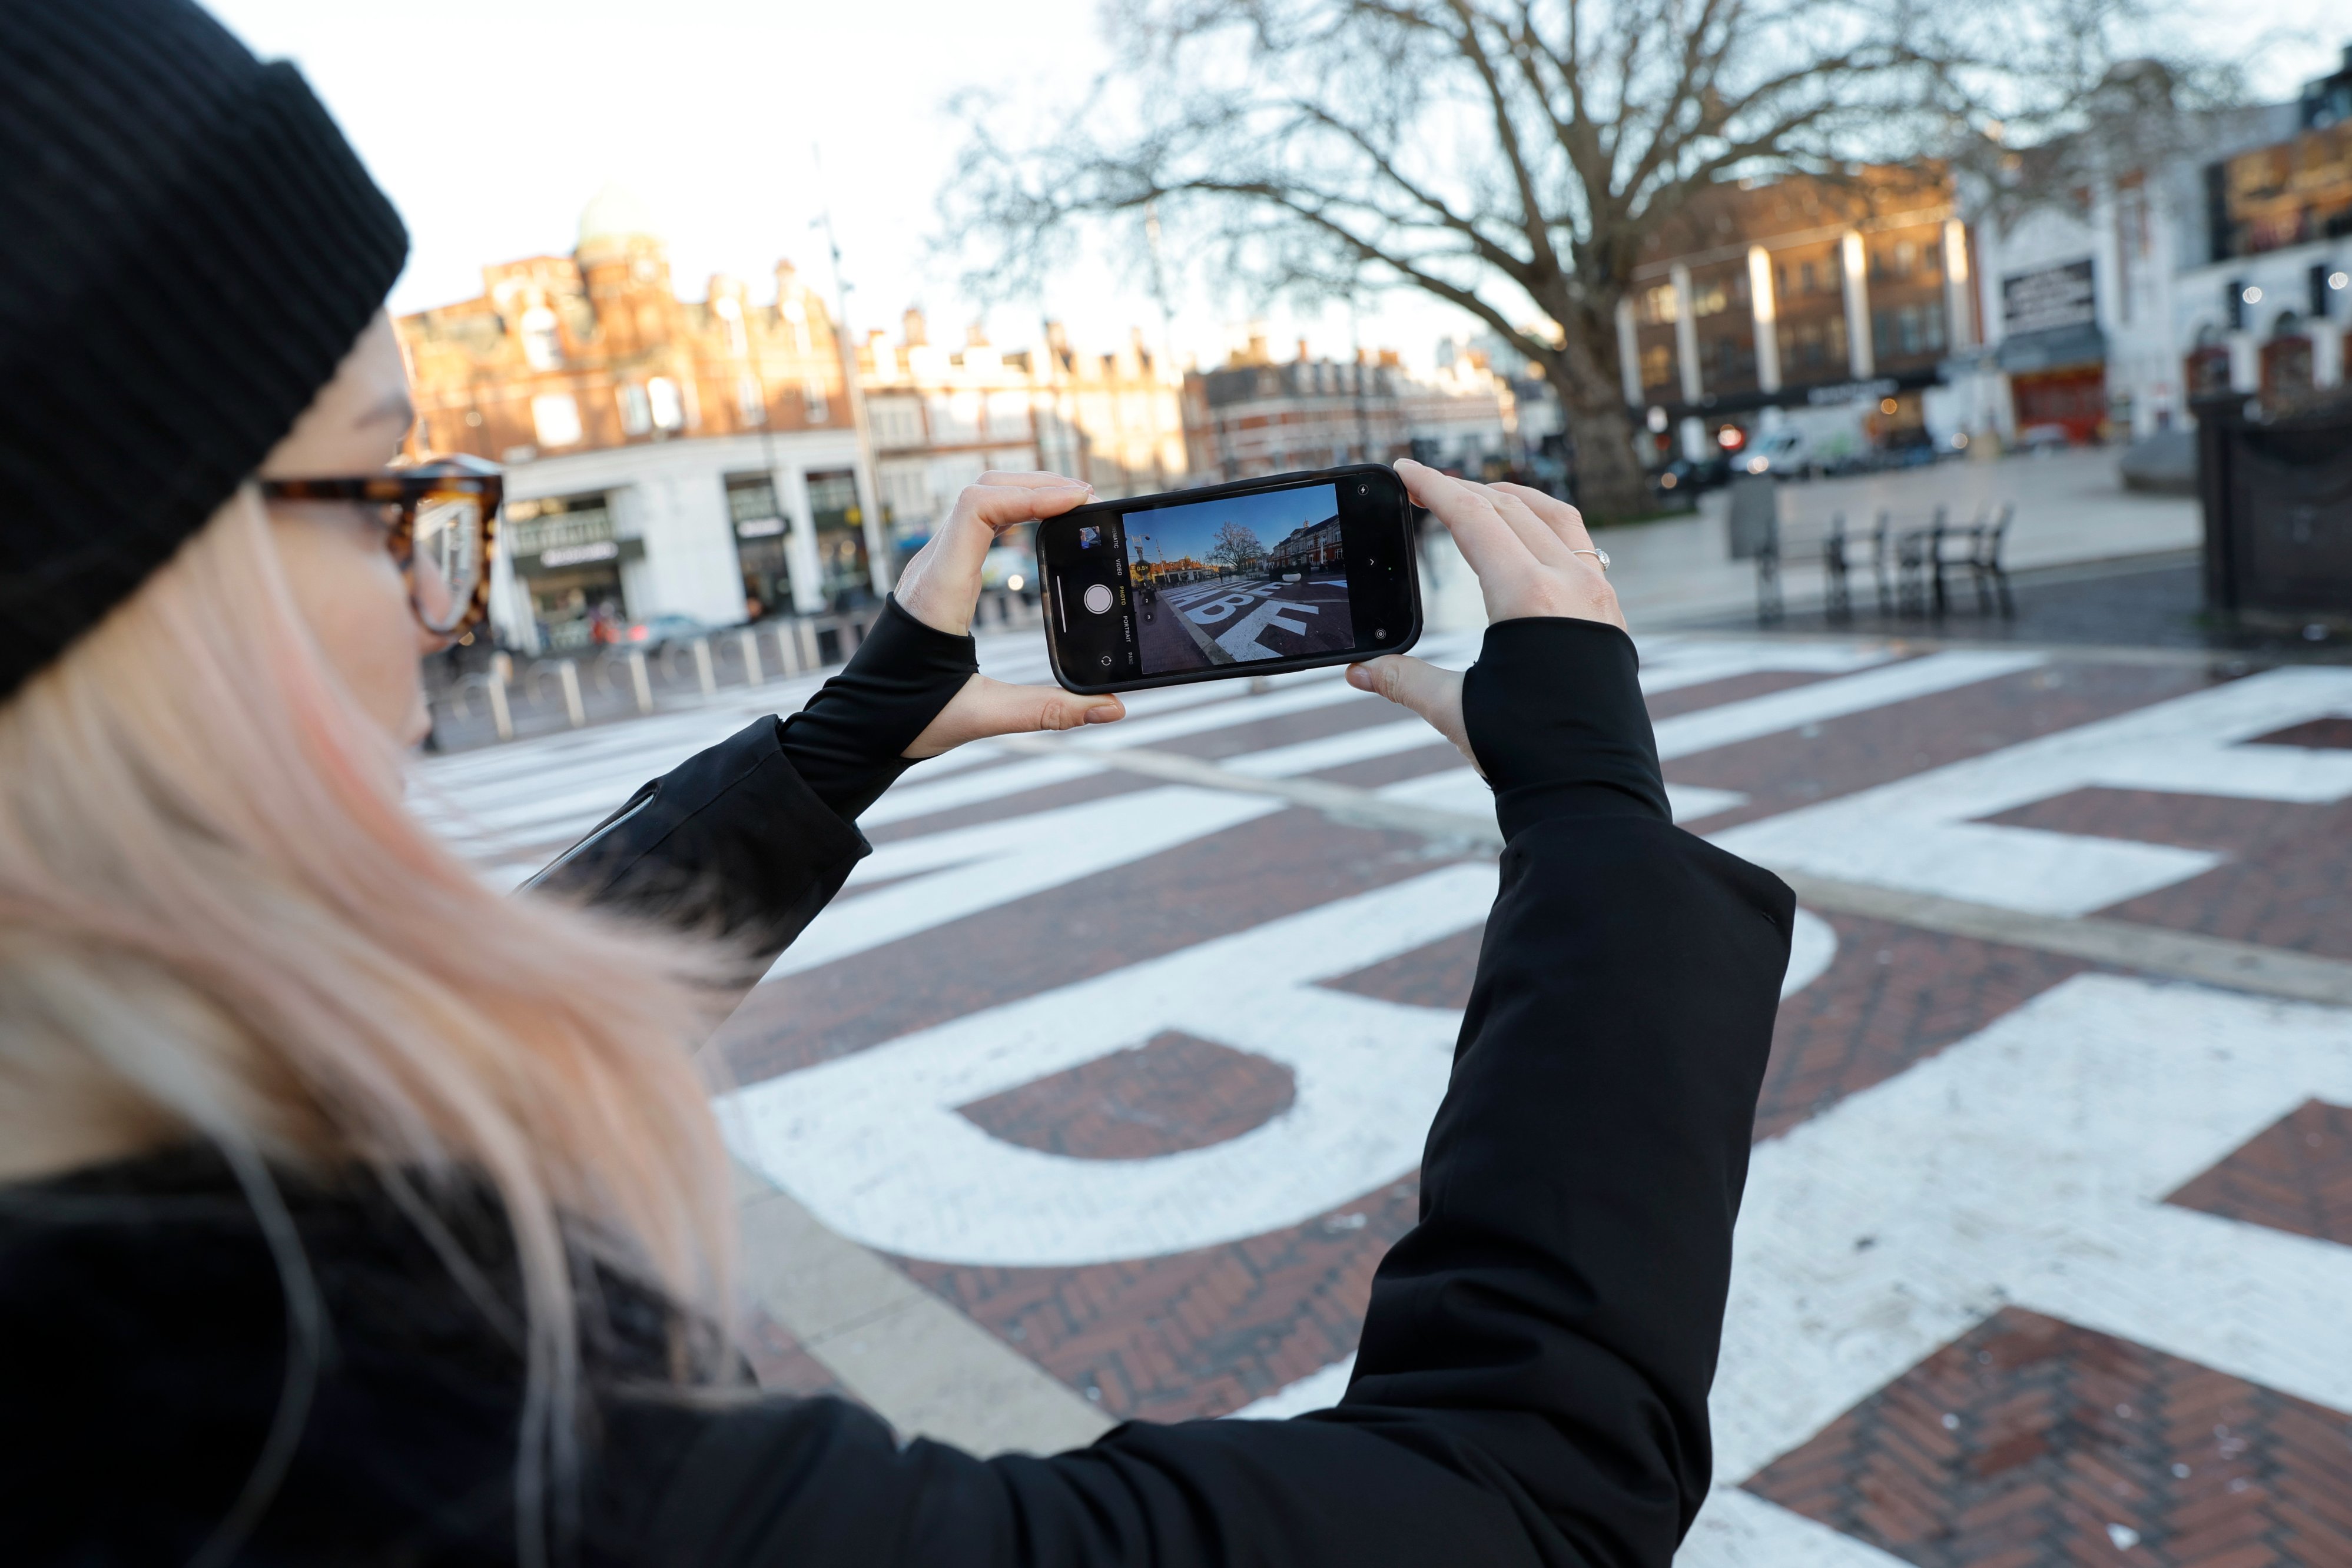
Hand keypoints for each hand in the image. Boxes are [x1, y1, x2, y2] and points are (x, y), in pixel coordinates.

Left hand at [893, 472, 1125, 757]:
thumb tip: (1110, 709)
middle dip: (1037, 485)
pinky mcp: (938, 574)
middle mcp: (931, 568)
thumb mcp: (981, 715)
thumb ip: (1047, 711)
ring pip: (977, 501)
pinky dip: (1011, 511)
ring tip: (1073, 505)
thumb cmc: (906, 715)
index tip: (1076, 502)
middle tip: (1088, 499)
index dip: (1029, 494)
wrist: (860, 720)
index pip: (977, 510)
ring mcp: (932, 566)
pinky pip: (974, 522)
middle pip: (982, 491)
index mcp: (939, 591)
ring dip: (1024, 493)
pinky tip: (1040, 525)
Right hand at [1345, 458, 1625, 772]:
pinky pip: (1580, 543)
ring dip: (1511, 499)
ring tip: (1479, 497)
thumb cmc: (1529, 753)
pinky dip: (1546, 524)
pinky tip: (1530, 537)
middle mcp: (1569, 583)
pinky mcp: (1610, 612)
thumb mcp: (1457, 712)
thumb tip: (1359, 670)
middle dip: (1463, 491)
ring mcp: (1597, 595)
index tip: (1404, 470)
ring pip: (1553, 517)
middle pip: (1509, 509)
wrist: (1596, 792)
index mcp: (1527, 597)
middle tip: (1425, 488)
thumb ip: (1405, 681)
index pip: (1474, 518)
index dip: (1433, 489)